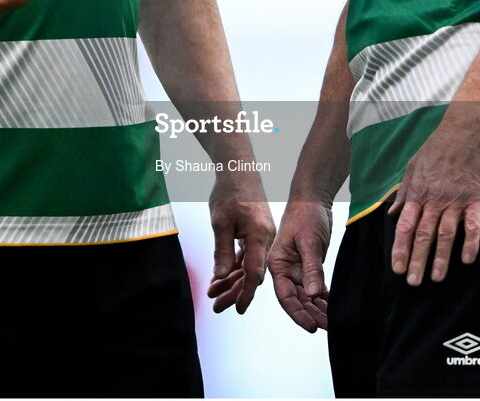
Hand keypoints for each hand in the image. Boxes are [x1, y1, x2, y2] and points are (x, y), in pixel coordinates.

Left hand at [206, 175, 274, 313]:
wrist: (238, 169)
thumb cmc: (229, 192)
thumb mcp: (220, 221)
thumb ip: (221, 250)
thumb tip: (221, 276)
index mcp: (260, 235)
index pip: (254, 272)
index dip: (245, 293)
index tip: (237, 309)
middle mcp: (265, 238)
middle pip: (251, 272)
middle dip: (234, 291)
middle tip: (216, 307)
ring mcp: (262, 235)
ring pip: (248, 265)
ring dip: (232, 280)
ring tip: (214, 294)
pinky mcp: (256, 232)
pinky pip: (246, 254)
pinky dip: (234, 265)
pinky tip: (220, 276)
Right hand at [268, 200, 331, 331]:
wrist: (313, 198)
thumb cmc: (306, 214)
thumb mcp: (309, 241)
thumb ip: (311, 268)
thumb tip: (313, 295)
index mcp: (278, 264)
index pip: (286, 296)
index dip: (297, 313)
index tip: (311, 327)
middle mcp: (286, 269)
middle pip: (297, 299)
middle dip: (311, 314)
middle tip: (328, 327)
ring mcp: (298, 268)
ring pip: (307, 296)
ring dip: (318, 309)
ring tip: (332, 322)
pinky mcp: (310, 265)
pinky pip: (315, 287)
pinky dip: (323, 298)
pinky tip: (332, 308)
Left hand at [388, 126, 479, 285]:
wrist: (463, 131)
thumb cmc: (436, 148)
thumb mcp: (412, 167)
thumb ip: (403, 193)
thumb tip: (392, 214)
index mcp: (417, 193)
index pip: (405, 226)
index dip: (401, 247)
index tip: (397, 267)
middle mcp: (434, 199)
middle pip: (424, 234)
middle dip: (417, 259)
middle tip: (413, 282)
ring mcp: (455, 199)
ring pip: (446, 233)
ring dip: (441, 257)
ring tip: (436, 278)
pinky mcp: (475, 198)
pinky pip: (473, 223)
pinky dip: (471, 241)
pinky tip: (468, 259)